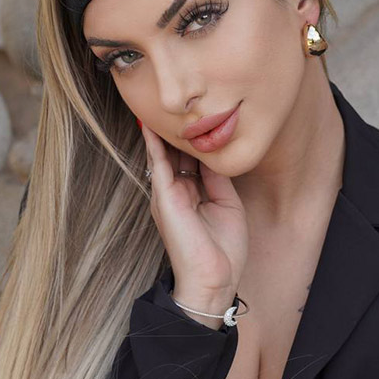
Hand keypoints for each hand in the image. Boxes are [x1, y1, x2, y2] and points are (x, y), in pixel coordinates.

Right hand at [140, 118, 247, 295]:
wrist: (213, 279)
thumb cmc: (223, 251)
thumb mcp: (227, 204)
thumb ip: (218, 177)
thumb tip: (214, 152)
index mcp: (193, 195)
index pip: (193, 158)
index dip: (197, 138)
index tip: (202, 113)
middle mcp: (177, 191)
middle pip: (178, 152)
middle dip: (181, 129)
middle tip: (183, 99)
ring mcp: (168, 193)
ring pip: (166, 153)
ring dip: (166, 129)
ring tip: (163, 101)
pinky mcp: (163, 196)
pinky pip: (157, 162)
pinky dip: (153, 142)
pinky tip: (150, 122)